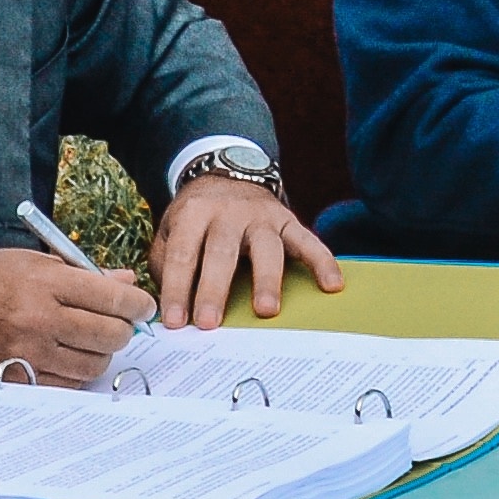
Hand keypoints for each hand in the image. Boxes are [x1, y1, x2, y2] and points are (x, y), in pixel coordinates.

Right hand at [0, 246, 154, 389]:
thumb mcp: (25, 262)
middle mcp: (39, 319)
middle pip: (110, 334)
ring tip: (88, 340)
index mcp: (43, 282)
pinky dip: (76, 373)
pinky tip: (66, 358)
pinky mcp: (16, 381)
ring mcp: (28, 355)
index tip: (143, 306)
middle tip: (118, 323)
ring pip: (94, 363)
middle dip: (123, 329)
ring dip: (100, 353)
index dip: (137, 304)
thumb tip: (123, 282)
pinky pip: (68, 385)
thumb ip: (78, 272)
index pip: (112, 297)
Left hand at [148, 174, 346, 328]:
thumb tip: (171, 309)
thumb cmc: (196, 219)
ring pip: (266, 247)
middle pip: (221, 252)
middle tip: (209, 323)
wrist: (226, 175)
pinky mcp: (288, 220)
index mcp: (193, 214)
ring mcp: (261, 215)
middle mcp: (228, 212)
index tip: (176, 323)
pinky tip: (332, 285)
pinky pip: (308, 240)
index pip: (182, 255)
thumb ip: (166, 265)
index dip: (176, 289)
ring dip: (266, 280)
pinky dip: (322, 261)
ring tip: (266, 311)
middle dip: (213, 289)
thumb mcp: (169, 231)